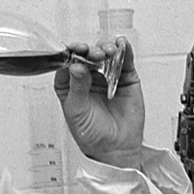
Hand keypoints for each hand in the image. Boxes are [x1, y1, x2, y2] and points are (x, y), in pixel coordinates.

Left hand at [55, 38, 143, 169]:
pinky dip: (124, 50)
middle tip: (93, 54)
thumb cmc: (91, 134)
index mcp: (70, 85)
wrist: (115, 149)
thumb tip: (76, 67)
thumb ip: (77, 87)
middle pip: (87, 55)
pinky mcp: (125, 79)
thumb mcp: (77, 110)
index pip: (68, 63)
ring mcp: (107, 77)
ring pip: (105, 55)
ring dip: (105, 49)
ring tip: (107, 53)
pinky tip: (121, 45)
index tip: (75, 49)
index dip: (71, 54)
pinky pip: (124, 61)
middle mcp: (88, 78)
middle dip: (89, 51)